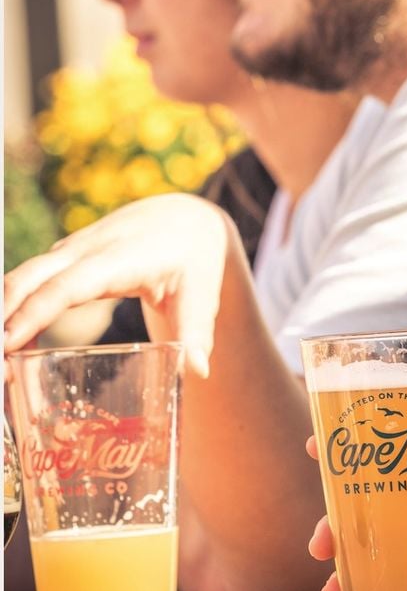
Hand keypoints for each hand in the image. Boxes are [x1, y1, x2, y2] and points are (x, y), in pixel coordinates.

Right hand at [4, 194, 233, 377]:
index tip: (8, 342)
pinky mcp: (64, 258)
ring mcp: (70, 250)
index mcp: (119, 258)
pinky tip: (7, 343)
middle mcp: (86, 249)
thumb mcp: (202, 292)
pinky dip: (11, 307)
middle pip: (30, 278)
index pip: (68, 286)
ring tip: (0, 360)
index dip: (35, 312)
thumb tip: (199, 372)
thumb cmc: (194, 257)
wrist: (184, 218)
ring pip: (22, 277)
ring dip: (3, 312)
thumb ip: (197, 331)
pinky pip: (28, 281)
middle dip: (3, 314)